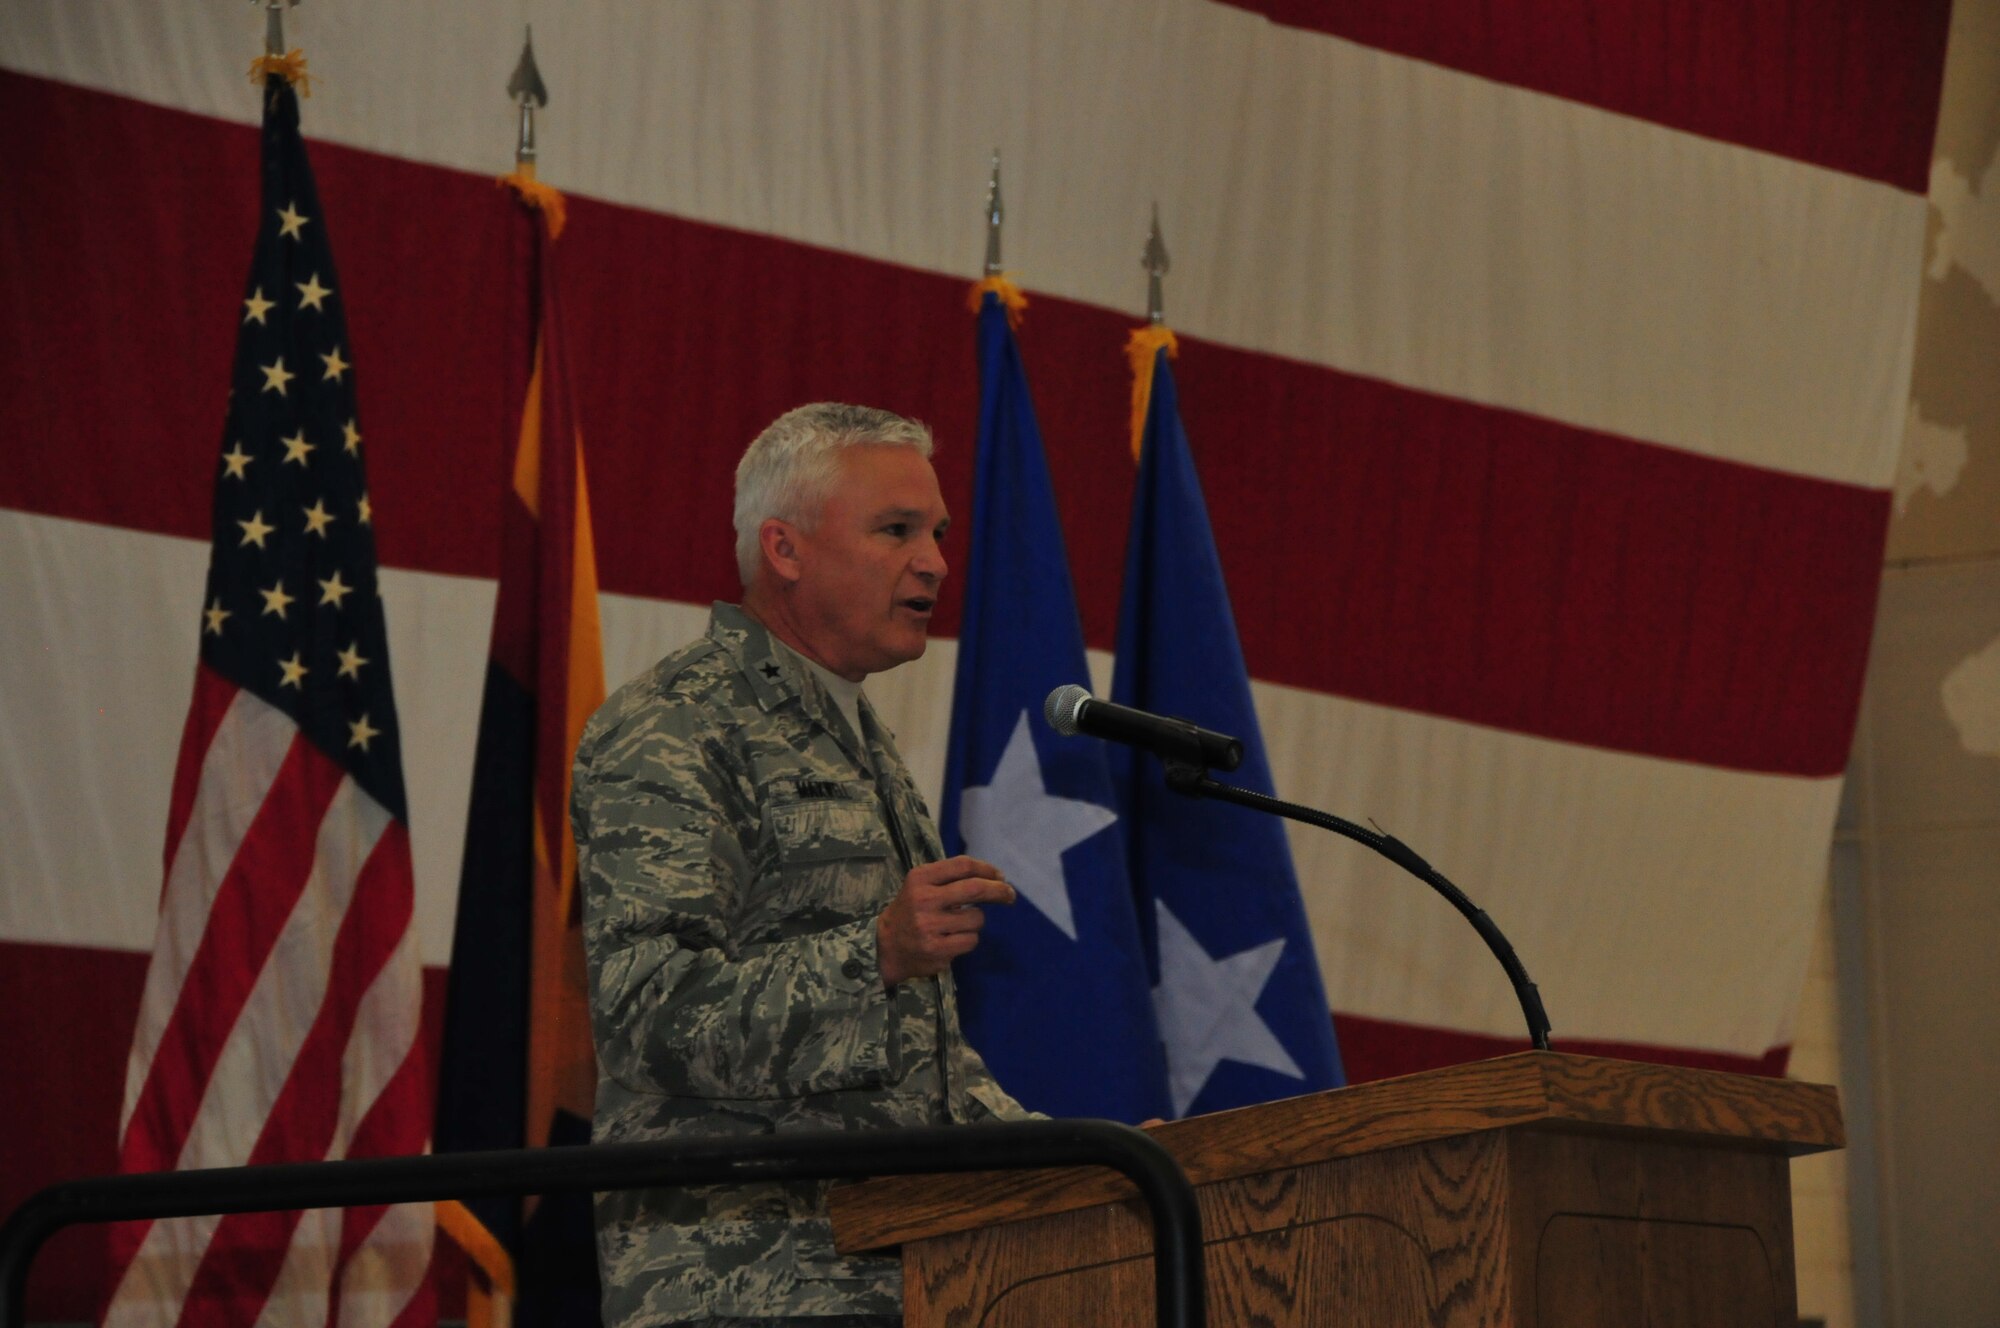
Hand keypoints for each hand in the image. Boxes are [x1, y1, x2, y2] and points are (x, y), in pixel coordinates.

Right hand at [877, 856, 1015, 986]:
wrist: (884, 946)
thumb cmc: (911, 911)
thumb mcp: (921, 886)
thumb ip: (950, 878)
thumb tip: (995, 878)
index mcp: (920, 878)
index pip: (963, 866)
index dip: (987, 869)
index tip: (999, 876)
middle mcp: (924, 900)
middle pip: (975, 889)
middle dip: (999, 891)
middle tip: (1010, 895)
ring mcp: (930, 926)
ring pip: (977, 919)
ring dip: (975, 922)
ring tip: (957, 925)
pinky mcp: (936, 950)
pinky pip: (971, 940)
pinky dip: (967, 939)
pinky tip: (951, 940)